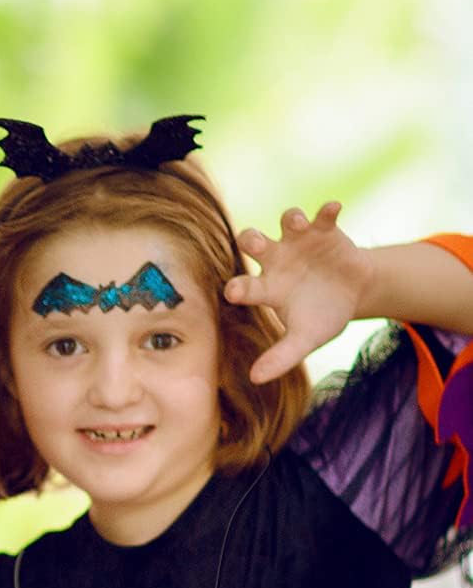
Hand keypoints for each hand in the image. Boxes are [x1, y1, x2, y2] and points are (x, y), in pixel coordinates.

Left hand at [225, 201, 373, 383]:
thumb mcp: (303, 340)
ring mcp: (300, 242)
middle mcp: (276, 261)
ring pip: (288, 221)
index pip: (245, 286)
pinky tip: (332, 209)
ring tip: (297, 224)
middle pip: (254, 242)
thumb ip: (280, 357)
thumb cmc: (320, 317)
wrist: (352, 294)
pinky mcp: (326, 230)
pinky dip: (327, 211)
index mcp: (266, 288)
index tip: (234, 290)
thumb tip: (255, 379)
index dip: (238, 287)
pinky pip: (324, 215)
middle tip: (259, 244)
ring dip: (291, 220)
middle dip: (253, 239)